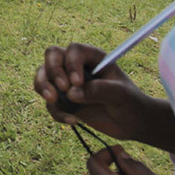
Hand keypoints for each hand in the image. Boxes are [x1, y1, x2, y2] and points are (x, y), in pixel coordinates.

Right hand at [34, 43, 151, 140]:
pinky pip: (49, 101)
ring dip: (43, 87)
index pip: (74, 50)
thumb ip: (98, 90)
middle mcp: (77, 65)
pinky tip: (73, 121)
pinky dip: (56, 111)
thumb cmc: (131, 103)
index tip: (77, 83)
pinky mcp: (63, 100)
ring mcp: (68, 82)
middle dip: (52, 71)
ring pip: (43, 75)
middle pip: (52, 56)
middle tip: (62, 88)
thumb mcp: (120, 95)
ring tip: (53, 101)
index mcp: (93, 57)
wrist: (131, 123)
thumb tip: (71, 93)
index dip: (71, 64)